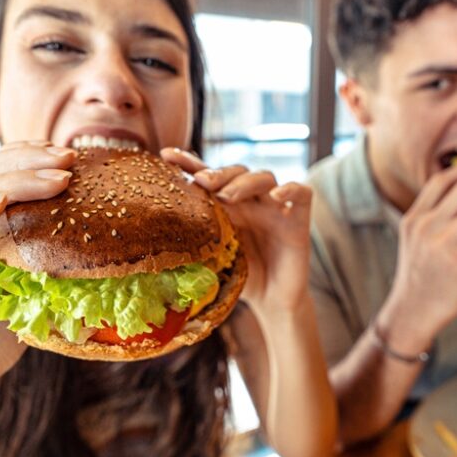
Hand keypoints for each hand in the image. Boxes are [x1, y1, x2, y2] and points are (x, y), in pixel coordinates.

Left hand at [160, 148, 311, 311]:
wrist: (273, 301)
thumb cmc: (242, 279)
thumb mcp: (213, 261)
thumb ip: (194, 248)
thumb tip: (154, 250)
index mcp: (227, 207)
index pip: (208, 177)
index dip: (188, 163)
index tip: (166, 155)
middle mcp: (250, 202)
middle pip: (236, 171)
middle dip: (218, 173)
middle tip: (202, 182)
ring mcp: (275, 208)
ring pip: (264, 177)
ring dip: (245, 182)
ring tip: (228, 195)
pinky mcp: (298, 219)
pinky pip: (302, 193)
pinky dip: (291, 189)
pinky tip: (277, 195)